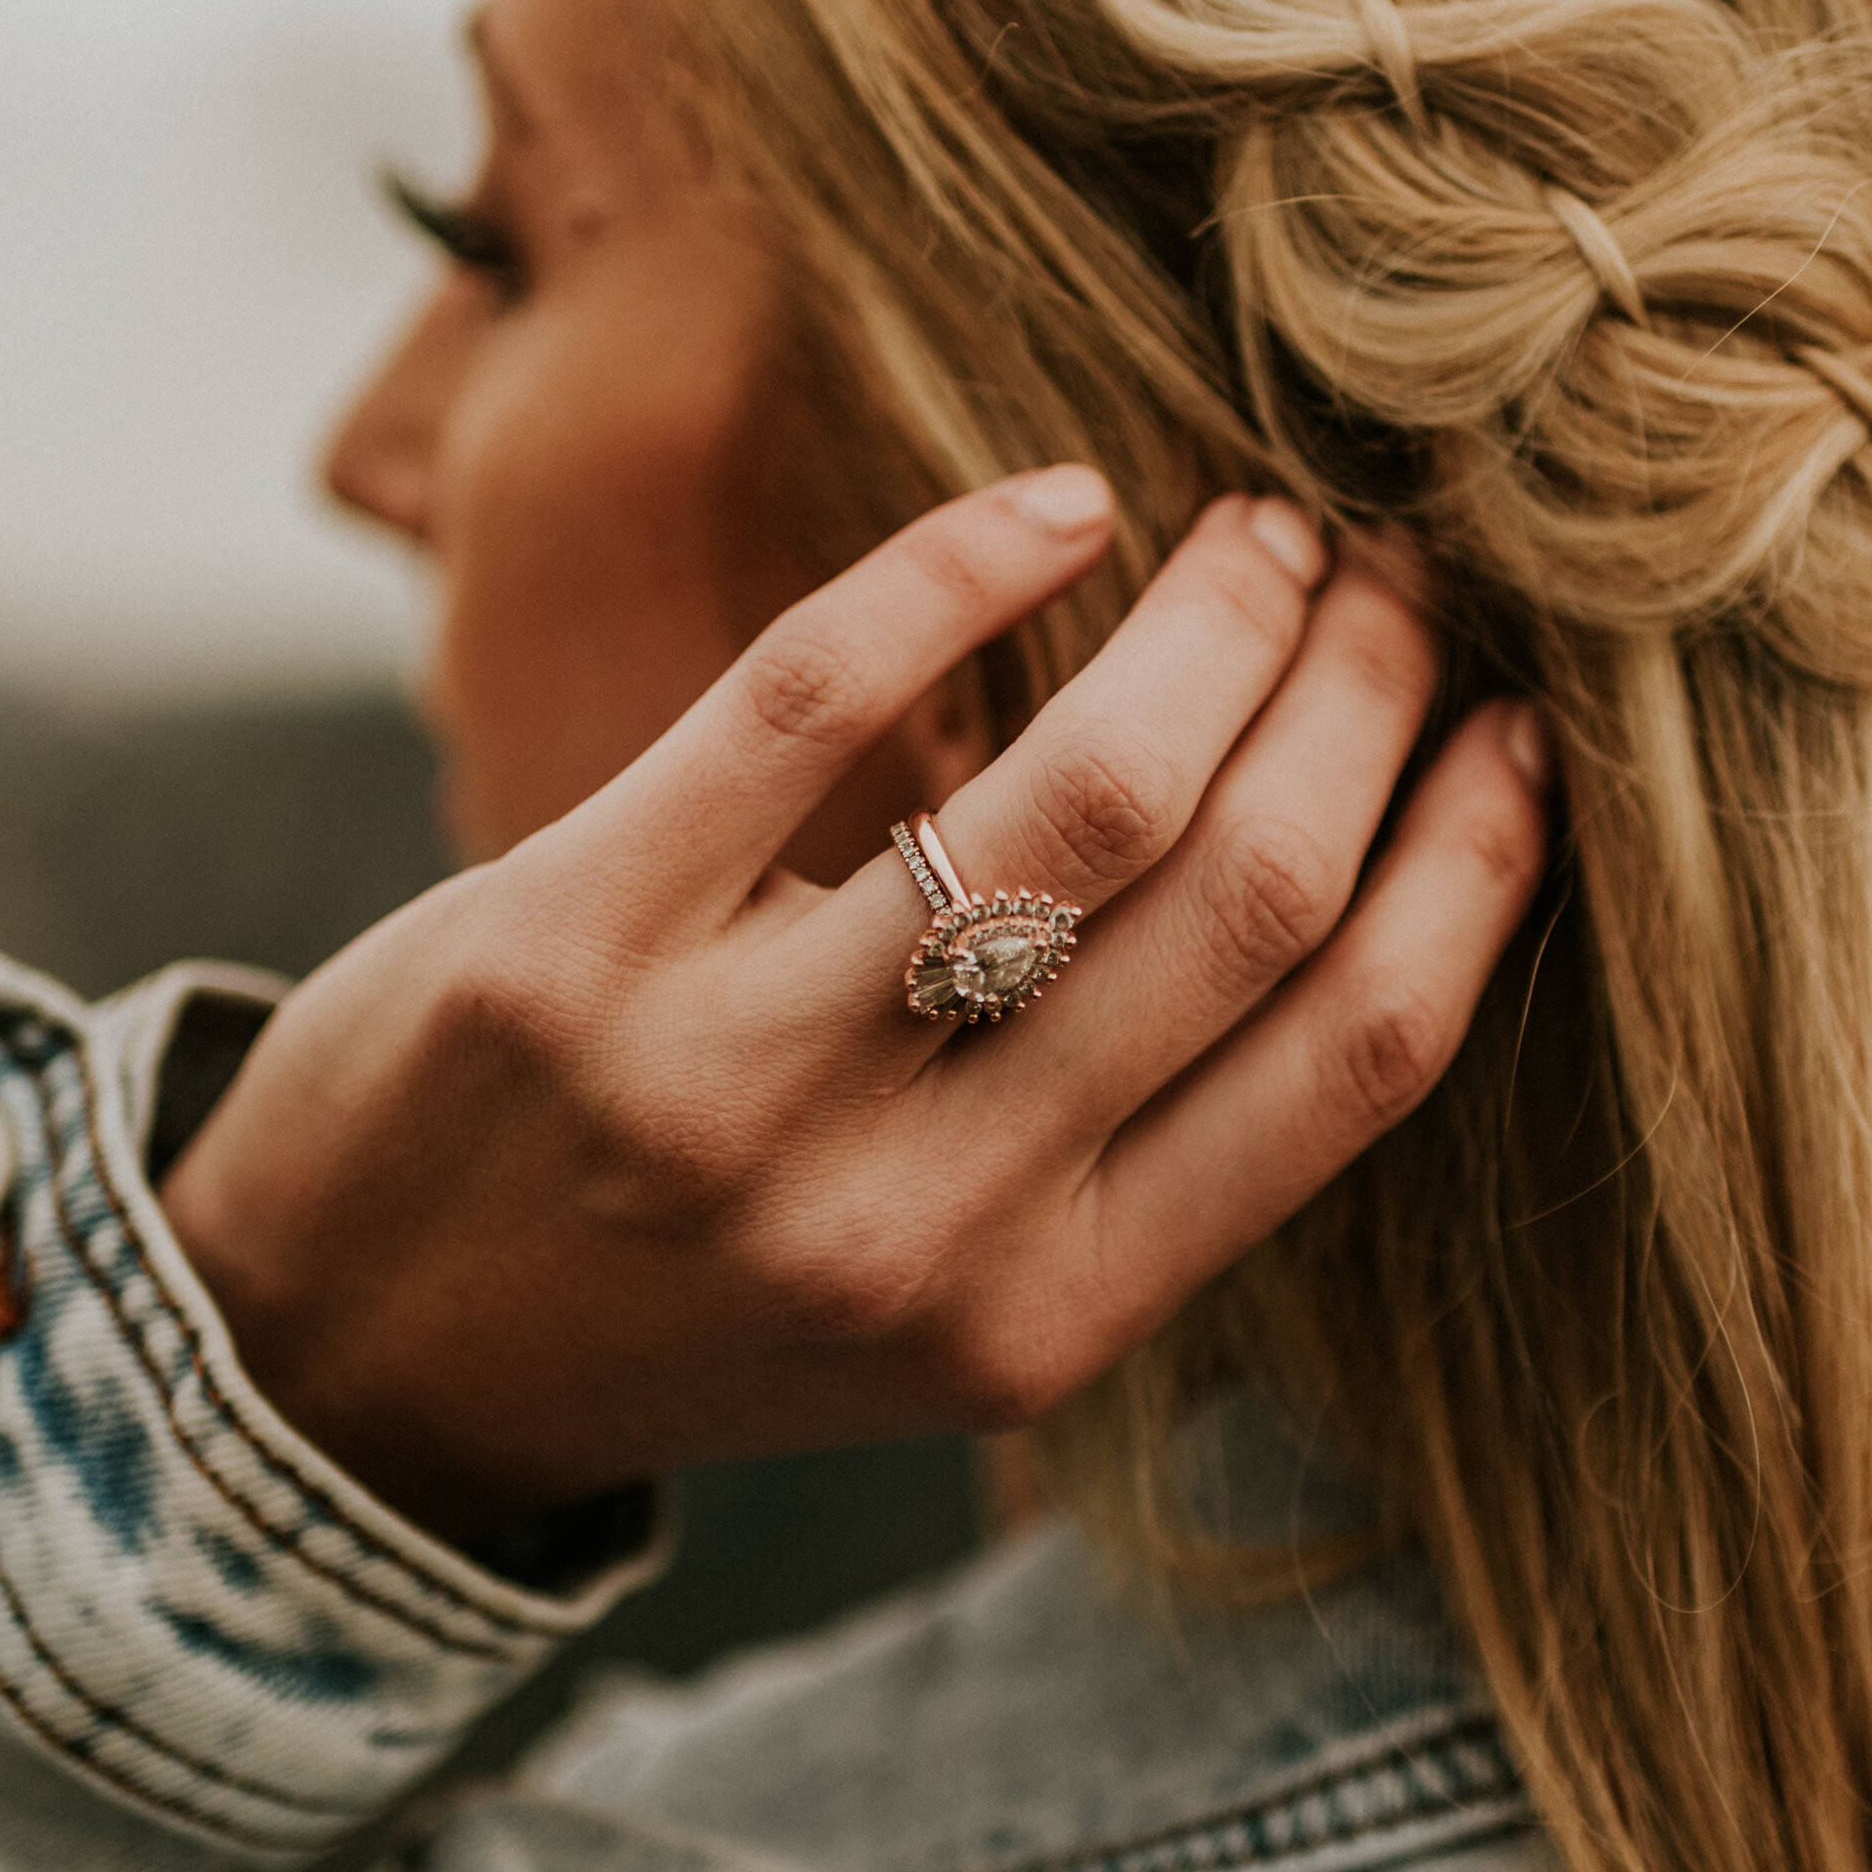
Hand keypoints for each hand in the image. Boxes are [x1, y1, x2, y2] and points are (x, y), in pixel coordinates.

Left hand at [160, 470, 1551, 1540]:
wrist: (353, 1365)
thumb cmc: (693, 1300)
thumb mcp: (938, 1306)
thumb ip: (1123, 1154)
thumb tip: (1356, 875)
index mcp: (1047, 1317)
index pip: (1356, 1058)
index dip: (1475, 860)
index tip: (1518, 731)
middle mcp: (916, 1222)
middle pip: (1244, 893)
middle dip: (1363, 692)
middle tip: (1391, 580)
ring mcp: (737, 1085)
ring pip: (1076, 790)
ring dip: (1211, 617)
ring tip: (1255, 537)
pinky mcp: (574, 943)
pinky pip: (818, 695)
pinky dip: (964, 564)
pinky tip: (1052, 506)